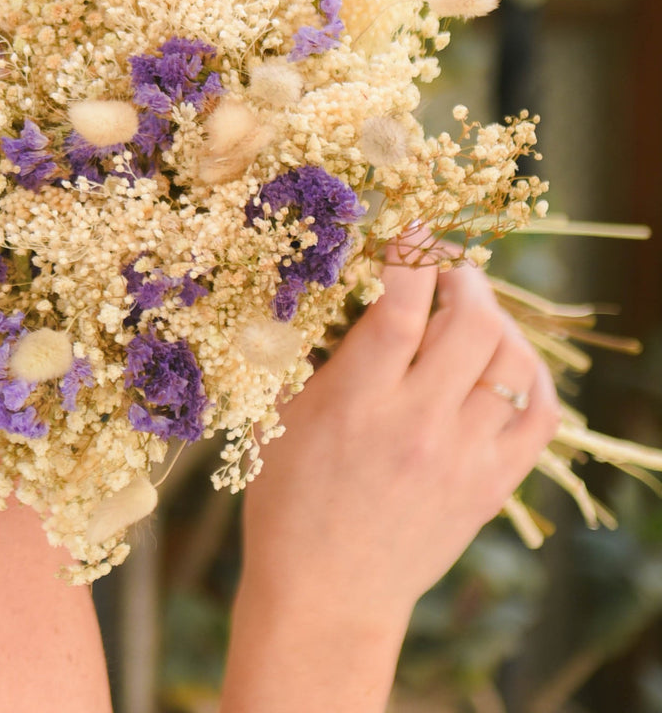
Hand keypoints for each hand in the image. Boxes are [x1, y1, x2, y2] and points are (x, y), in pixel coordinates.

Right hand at [239, 240, 560, 625]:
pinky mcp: (492, 486)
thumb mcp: (281, 417)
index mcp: (356, 405)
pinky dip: (531, 375)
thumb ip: (314, 354)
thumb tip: (340, 290)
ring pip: (511, 363)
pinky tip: (507, 360)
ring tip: (474, 307)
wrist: (326, 593)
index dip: (411, 256)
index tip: (413, 226)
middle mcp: (417, 426)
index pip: (398, 309)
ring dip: (498, 320)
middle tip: (447, 267)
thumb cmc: (286, 499)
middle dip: (463, 278)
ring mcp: (463, 458)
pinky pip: (539, 416)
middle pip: (468, 326)